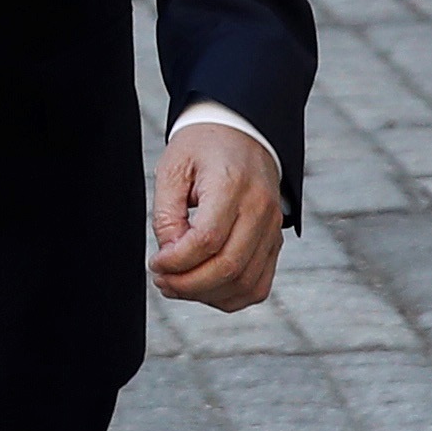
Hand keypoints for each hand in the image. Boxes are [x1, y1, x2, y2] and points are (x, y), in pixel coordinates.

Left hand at [148, 123, 283, 311]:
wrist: (240, 134)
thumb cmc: (203, 148)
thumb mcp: (173, 168)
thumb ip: (167, 214)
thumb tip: (170, 255)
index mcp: (233, 184)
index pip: (207, 239)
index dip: (177, 261)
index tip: (155, 263)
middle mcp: (260, 209)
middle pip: (228, 266)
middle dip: (188, 284)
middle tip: (162, 280)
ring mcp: (273, 228)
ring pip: (246, 283)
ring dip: (207, 294)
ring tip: (178, 285)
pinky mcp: (275, 242)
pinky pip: (259, 285)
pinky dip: (230, 296)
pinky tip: (204, 288)